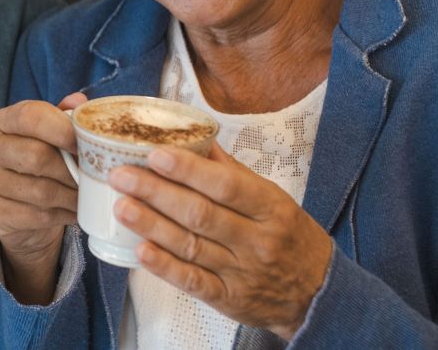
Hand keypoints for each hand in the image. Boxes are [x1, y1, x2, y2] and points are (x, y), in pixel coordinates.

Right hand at [0, 93, 84, 303]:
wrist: (14, 205)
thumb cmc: (37, 161)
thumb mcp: (49, 134)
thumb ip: (64, 116)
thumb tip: (79, 102)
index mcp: (2, 120)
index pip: (30, 117)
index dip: (62, 129)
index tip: (86, 144)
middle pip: (36, 155)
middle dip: (71, 170)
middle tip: (92, 178)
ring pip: (40, 191)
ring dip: (71, 196)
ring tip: (86, 196)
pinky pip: (35, 215)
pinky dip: (61, 215)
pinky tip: (72, 212)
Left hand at [108, 143, 331, 339]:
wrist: (316, 291)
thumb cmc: (288, 235)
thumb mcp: (272, 198)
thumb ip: (232, 172)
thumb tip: (195, 138)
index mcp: (270, 207)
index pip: (225, 185)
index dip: (188, 170)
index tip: (155, 154)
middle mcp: (256, 240)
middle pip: (200, 214)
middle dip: (156, 193)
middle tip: (122, 176)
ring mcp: (242, 272)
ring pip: (191, 246)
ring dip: (151, 225)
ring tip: (121, 206)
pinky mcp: (228, 299)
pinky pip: (193, 282)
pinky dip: (165, 267)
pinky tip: (140, 250)